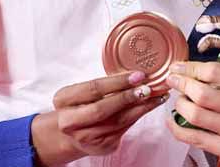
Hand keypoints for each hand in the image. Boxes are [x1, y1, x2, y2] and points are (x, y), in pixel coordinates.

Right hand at [32, 71, 168, 165]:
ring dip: (140, 107)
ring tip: (156, 95)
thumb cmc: (78, 107)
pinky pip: (124, 129)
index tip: (137, 75)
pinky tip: (149, 106)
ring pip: (118, 120)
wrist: (70, 135)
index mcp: (63, 100)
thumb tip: (133, 74)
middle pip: (103, 108)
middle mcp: (70, 121)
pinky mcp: (102, 146)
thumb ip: (101, 86)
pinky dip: (139, 116)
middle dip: (128, 97)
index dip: (117, 82)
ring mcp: (86, 137)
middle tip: (148, 87)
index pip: (93, 88)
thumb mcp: (80, 92)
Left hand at [165, 61, 219, 162]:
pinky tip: (174, 120)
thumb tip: (190, 70)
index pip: (214, 72)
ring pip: (196, 116)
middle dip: (181, 85)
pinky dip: (178, 129)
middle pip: (202, 95)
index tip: (179, 68)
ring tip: (180, 100)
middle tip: (174, 81)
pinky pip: (197, 139)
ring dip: (180, 105)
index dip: (190, 68)